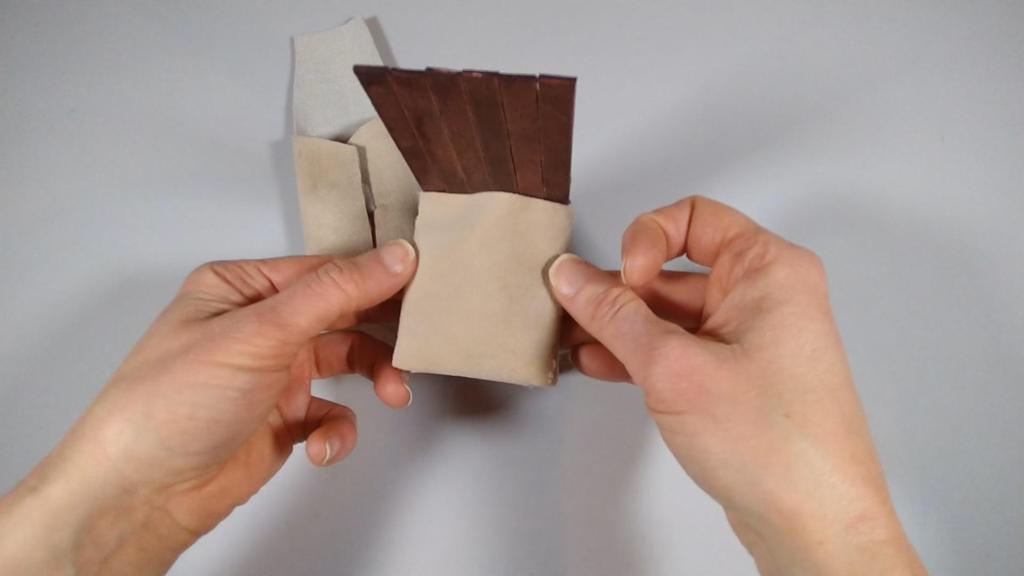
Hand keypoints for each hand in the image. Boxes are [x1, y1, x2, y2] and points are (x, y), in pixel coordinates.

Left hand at [0, 240, 417, 574]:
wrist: (141, 495)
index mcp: (243, 288)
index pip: (325, 270)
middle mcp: (261, 325)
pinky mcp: (283, 418)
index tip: (424, 284)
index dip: (376, 277)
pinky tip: (321, 444)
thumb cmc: (170, 403)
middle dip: (382, 330)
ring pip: (348, 361)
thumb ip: (334, 293)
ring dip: (376, 377)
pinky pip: (333, 415)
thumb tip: (394, 257)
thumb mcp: (258, 333)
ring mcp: (273, 372)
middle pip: (343, 313)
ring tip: (393, 394)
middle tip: (421, 338)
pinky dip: (338, 430)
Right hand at [551, 197, 925, 574]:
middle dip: (619, 292)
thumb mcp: (674, 368)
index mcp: (768, 270)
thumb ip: (615, 316)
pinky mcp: (738, 378)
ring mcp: (751, 339)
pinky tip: (603, 365)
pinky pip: (681, 349)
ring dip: (622, 328)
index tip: (623, 280)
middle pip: (674, 270)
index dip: (646, 241)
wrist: (814, 522)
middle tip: (572, 311)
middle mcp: (764, 296)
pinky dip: (641, 355)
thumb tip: (573, 279)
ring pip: (672, 315)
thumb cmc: (777, 445)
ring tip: (575, 342)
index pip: (693, 218)